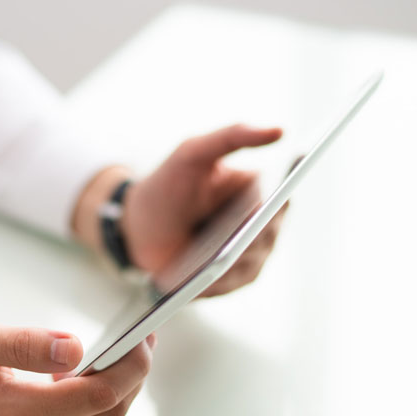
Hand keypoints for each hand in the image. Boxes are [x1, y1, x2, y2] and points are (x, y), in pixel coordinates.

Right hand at [0, 319, 154, 415]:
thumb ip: (26, 343)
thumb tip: (76, 347)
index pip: (100, 394)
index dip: (132, 366)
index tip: (143, 338)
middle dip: (130, 378)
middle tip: (137, 343)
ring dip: (111, 395)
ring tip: (114, 358)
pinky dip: (87, 413)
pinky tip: (78, 385)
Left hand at [122, 124, 285, 295]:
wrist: (137, 224)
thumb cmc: (167, 184)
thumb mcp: (193, 152)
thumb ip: (232, 136)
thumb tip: (279, 131)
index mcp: (257, 191)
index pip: (278, 199)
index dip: (274, 206)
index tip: (260, 209)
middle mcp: (260, 224)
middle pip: (267, 235)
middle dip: (251, 237)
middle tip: (237, 239)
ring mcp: (247, 255)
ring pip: (251, 262)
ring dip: (233, 263)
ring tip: (213, 263)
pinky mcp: (229, 279)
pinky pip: (229, 284)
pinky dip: (215, 283)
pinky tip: (199, 281)